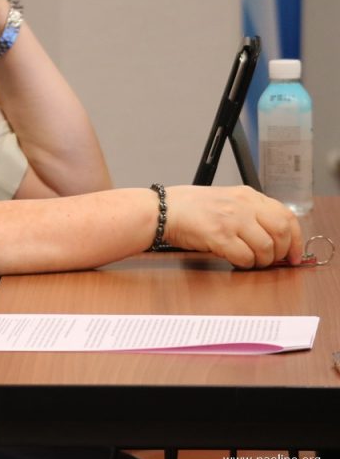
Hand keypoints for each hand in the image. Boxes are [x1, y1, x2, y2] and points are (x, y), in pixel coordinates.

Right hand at [162, 185, 302, 267]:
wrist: (162, 210)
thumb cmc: (188, 207)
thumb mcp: (225, 200)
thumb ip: (249, 211)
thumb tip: (272, 236)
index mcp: (247, 195)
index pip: (286, 215)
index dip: (296, 239)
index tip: (295, 253)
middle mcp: (243, 205)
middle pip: (282, 231)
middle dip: (283, 251)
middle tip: (274, 260)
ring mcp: (231, 219)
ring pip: (266, 247)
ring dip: (262, 261)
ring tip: (251, 261)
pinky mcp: (219, 235)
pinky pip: (245, 257)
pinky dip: (245, 264)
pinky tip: (236, 261)